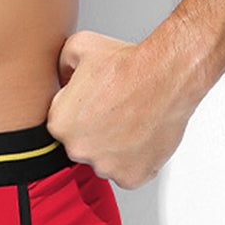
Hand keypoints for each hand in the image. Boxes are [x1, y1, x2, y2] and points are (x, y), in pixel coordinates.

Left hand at [47, 29, 195, 188]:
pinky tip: (142, 138)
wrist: (166, 73)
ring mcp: (105, 166)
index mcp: (59, 124)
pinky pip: (129, 175)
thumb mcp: (77, 48)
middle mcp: (77, 149)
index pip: (65, 128)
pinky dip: (136, 161)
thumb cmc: (127, 62)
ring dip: (116, 149)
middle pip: (83, 148)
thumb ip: (60, 66)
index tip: (96, 107)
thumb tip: (61, 80)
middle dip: (96, 134)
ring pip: (105, 162)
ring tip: (132, 123)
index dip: (82, 116)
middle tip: (116, 114)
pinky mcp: (131, 176)